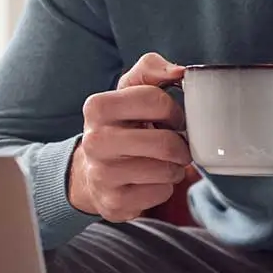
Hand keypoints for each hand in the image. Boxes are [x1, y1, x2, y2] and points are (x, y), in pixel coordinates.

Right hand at [67, 52, 195, 220]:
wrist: (92, 171)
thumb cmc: (120, 125)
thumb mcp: (128, 90)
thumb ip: (152, 69)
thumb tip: (180, 71)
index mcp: (97, 107)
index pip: (156, 100)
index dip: (174, 110)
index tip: (171, 119)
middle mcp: (94, 141)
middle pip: (166, 142)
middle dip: (180, 145)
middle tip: (174, 145)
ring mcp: (102, 175)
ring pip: (167, 170)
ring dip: (174, 167)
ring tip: (162, 162)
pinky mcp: (114, 203)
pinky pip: (161, 193)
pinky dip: (164, 187)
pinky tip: (150, 180)